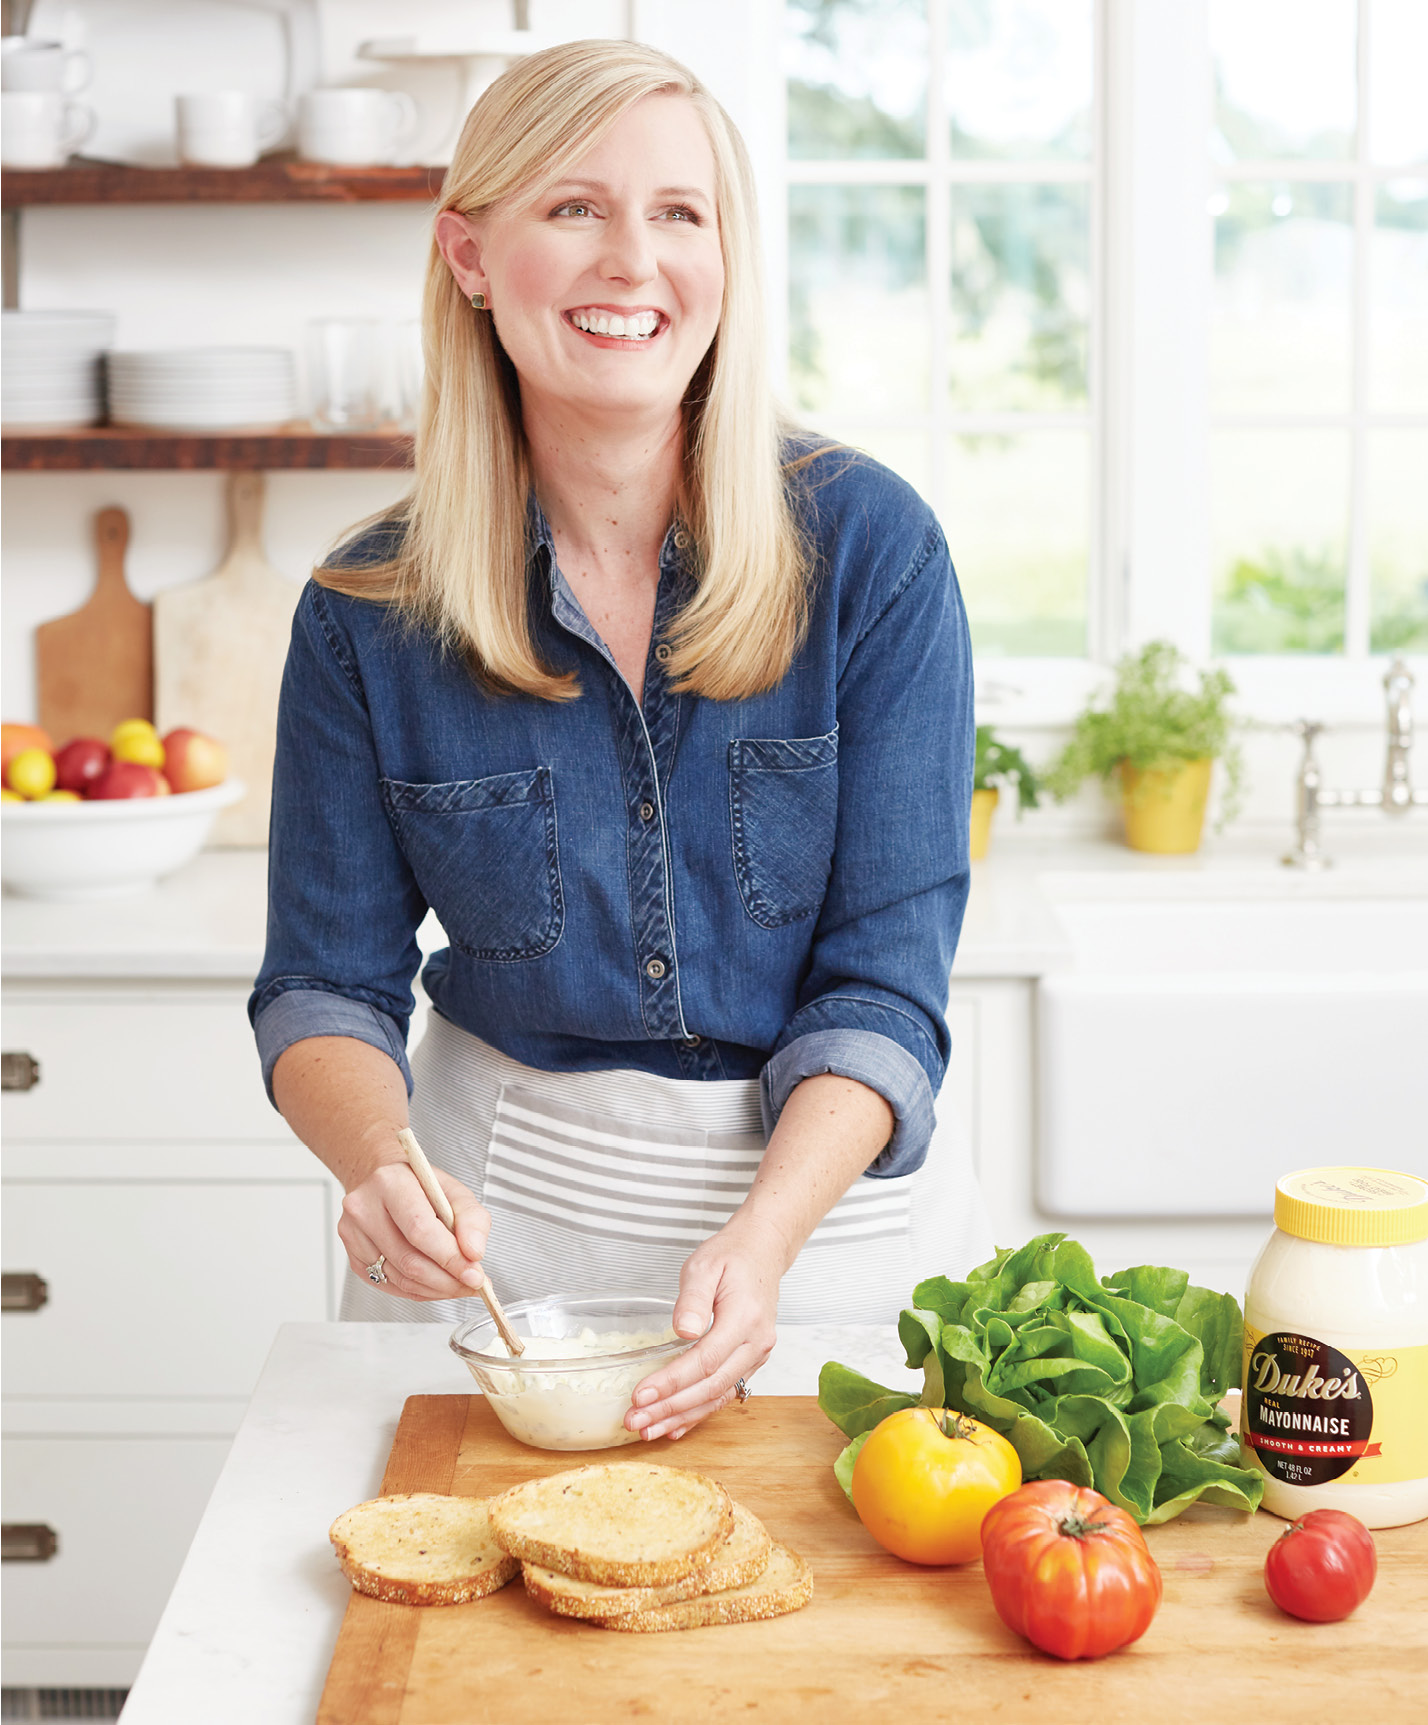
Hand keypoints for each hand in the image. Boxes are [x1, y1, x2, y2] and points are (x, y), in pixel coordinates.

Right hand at [339, 1160, 490, 1300]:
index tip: (475, 1275)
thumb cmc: (420, 1186)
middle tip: (471, 1284)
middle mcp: (364, 1208)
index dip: (450, 1258)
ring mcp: (353, 1235)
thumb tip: (474, 1254)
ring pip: (400, 1279)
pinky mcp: (353, 1258)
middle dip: (447, 1280)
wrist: (385, 1183)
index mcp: (390, 1183)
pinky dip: (419, 1290)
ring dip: (436, 1289)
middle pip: (409, 1261)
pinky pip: (390, 1286)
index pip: (421, 1230)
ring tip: (457, 1283)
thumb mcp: (454, 1191)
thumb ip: (472, 1220)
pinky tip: (434, 1282)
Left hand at [625, 1213, 784, 1440]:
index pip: (705, 1360)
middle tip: (635, 1420)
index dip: (672, 1382)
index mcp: (745, 1319)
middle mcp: (756, 1344)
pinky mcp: (750, 1362)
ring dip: (682, 1417)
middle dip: (670, 1408)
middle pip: (711, 1386)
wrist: (762, 1253)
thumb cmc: (731, 1256)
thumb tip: (683, 1331)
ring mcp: (756, 1356)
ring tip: (648, 1430)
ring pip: (718, 1396)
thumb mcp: (705, 1265)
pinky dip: (699, 1413)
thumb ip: (693, 1298)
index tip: (640, 1395)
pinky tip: (676, 1427)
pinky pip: (724, 1393)